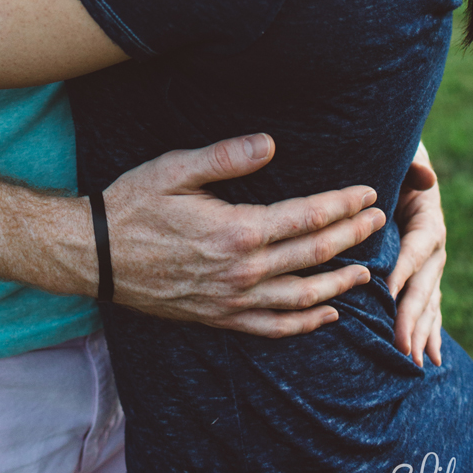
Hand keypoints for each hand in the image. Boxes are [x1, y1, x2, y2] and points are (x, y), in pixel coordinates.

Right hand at [103, 134, 386, 335]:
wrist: (94, 255)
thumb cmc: (131, 205)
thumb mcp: (173, 169)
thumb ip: (224, 157)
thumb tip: (271, 144)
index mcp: (237, 231)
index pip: (307, 217)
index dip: (342, 205)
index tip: (367, 193)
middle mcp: (243, 271)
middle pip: (314, 254)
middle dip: (352, 236)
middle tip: (378, 221)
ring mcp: (233, 299)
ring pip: (303, 296)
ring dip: (340, 283)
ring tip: (365, 270)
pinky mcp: (220, 317)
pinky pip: (275, 328)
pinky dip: (307, 324)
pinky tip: (327, 314)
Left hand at [385, 145, 445, 365]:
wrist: (400, 167)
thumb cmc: (393, 161)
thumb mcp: (404, 157)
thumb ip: (412, 167)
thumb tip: (427, 176)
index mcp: (428, 220)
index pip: (417, 248)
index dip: (405, 268)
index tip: (388, 290)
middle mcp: (434, 248)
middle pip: (424, 285)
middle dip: (412, 316)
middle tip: (402, 345)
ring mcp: (431, 265)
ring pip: (428, 302)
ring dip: (421, 332)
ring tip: (415, 360)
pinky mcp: (424, 276)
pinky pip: (428, 306)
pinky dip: (429, 331)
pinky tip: (431, 358)